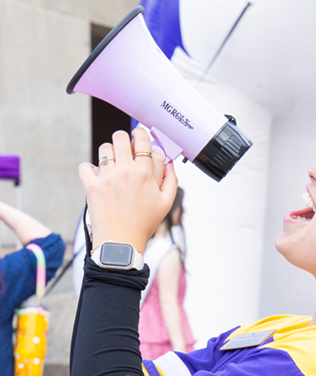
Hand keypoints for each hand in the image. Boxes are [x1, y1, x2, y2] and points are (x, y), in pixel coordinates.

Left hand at [78, 128, 177, 253]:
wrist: (122, 242)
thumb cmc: (145, 223)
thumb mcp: (166, 202)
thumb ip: (171, 179)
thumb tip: (169, 162)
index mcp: (144, 173)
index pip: (142, 140)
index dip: (141, 134)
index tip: (139, 137)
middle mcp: (125, 171)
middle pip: (120, 137)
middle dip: (123, 139)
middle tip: (124, 148)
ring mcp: (106, 178)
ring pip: (104, 149)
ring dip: (108, 153)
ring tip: (112, 164)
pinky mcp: (91, 186)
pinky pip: (85, 166)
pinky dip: (89, 169)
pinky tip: (97, 176)